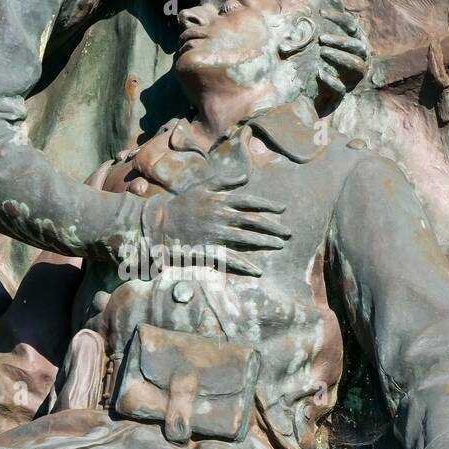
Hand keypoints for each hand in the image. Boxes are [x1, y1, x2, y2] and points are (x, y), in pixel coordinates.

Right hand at [141, 174, 290, 276]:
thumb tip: (245, 177)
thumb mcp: (202, 187)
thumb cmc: (182, 203)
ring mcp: (215, 234)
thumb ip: (224, 181)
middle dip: (273, 227)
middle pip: (253, 221)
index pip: (250, 201)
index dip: (268, 205)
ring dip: (265, 242)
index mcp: (220, 200)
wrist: (160, 223)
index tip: (283, 209)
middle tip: (288, 233)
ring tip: (279, 245)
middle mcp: (221, 216)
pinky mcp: (208, 249)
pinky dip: (244, 265)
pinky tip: (257, 270)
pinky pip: (229, 259)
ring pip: (246, 238)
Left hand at [315, 0, 369, 96]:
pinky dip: (331, 81)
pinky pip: (342, 87)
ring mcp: (355, 76)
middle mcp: (360, 57)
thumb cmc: (323, 59)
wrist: (318, 93)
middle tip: (321, 38)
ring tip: (322, 53)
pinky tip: (319, 74)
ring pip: (354, 64)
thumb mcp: (324, 39)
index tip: (322, 13)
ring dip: (339, 57)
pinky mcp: (345, 91)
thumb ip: (327, 20)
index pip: (352, 25)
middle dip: (340, 40)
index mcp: (355, 42)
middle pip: (356, 45)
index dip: (339, 18)